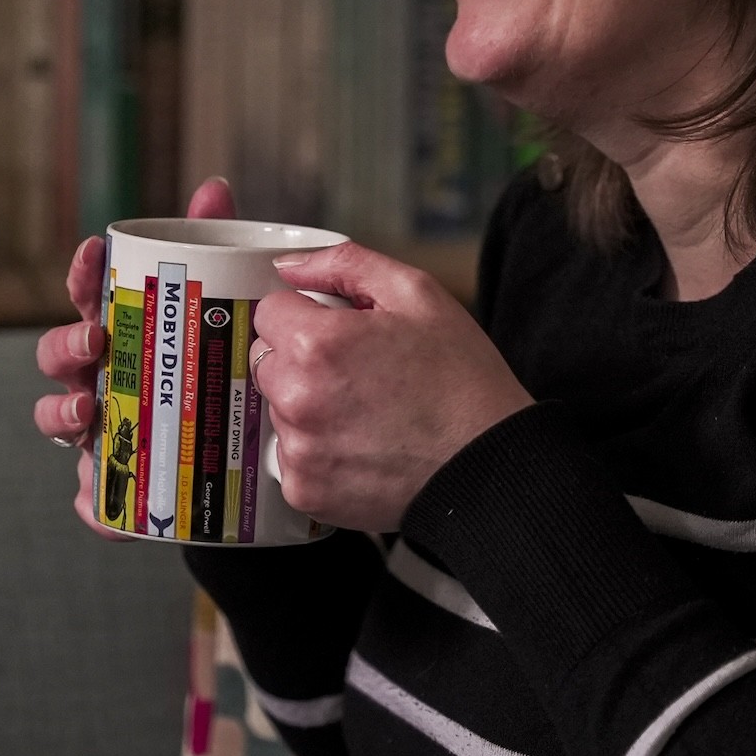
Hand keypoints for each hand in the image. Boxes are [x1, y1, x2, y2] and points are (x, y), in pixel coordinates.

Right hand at [33, 177, 236, 535]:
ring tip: (86, 413)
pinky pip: (95, 503)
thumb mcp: (217, 309)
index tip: (95, 253)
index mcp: (119, 331)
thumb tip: (215, 186)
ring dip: (61, 413)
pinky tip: (102, 504)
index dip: (83, 275)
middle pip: (58, 356)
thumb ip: (212, 244)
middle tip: (95, 339)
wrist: (238, 457)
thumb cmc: (209, 368)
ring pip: (58, 422)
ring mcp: (99, 432)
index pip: (88, 296)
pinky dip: (94, 504)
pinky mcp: (115, 490)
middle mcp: (97, 378)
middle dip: (66, 343)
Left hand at [250, 244, 532, 532]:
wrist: (488, 462)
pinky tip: (361, 445)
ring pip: (278, 409)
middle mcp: (298, 399)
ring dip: (307, 406)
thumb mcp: (416, 294)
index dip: (305, 315)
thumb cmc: (460, 379)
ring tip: (365, 411)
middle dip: (300, 359)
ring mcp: (300, 450)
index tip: (339, 332)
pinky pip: (290, 457)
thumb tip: (290, 266)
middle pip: (266, 361)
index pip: (269, 312)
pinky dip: (317, 452)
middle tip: (357, 371)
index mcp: (318, 344)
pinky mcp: (305, 491)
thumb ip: (344, 264)